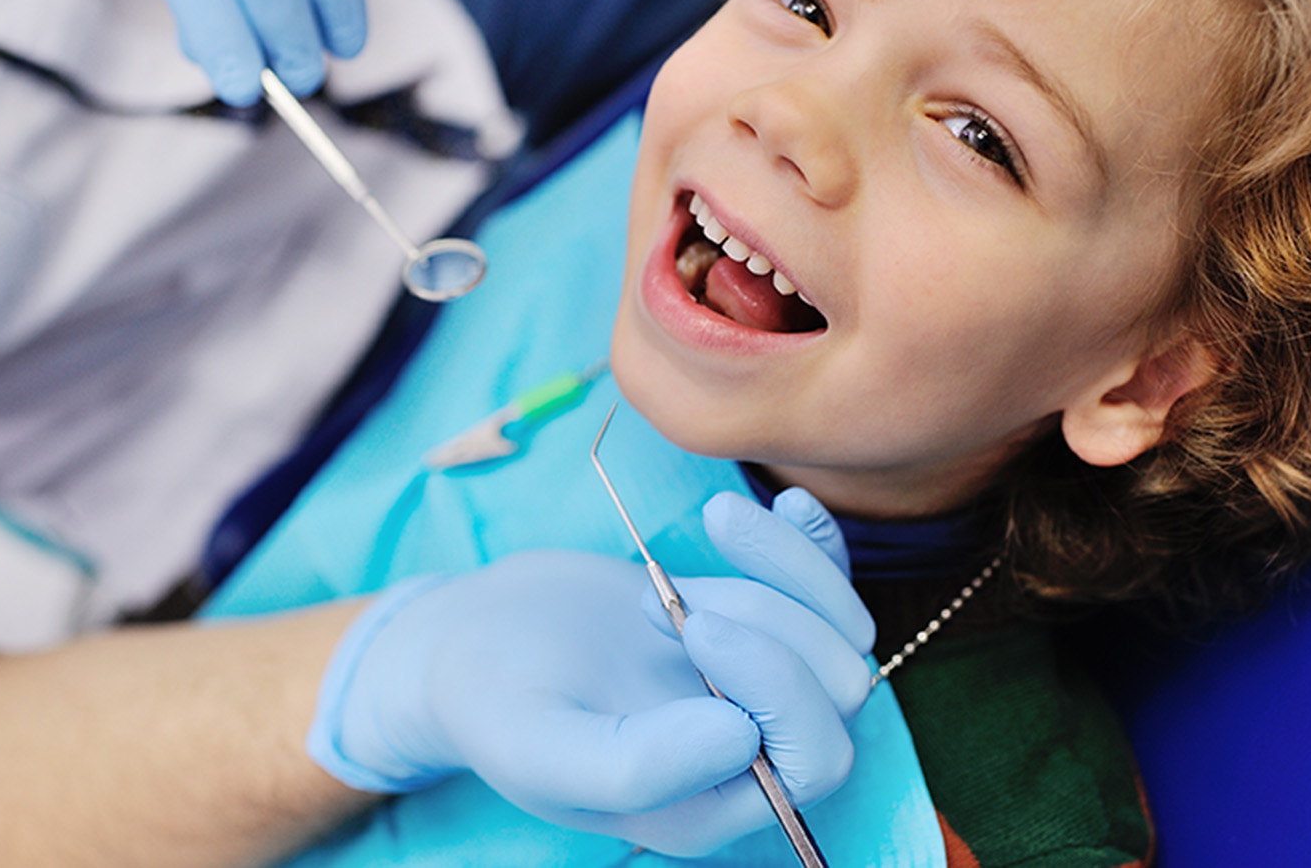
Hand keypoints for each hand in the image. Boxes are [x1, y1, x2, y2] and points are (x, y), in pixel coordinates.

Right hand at [310, 489, 874, 856]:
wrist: (471, 641)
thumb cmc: (493, 702)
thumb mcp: (539, 745)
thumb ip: (634, 766)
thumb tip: (744, 740)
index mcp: (712, 806)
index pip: (813, 759)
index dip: (778, 687)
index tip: (693, 622)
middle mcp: (751, 756)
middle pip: (839, 691)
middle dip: (770, 623)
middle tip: (662, 598)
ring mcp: (756, 686)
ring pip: (839, 631)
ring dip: (777, 575)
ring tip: (672, 566)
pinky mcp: (752, 624)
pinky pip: (824, 587)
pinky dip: (813, 544)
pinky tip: (784, 503)